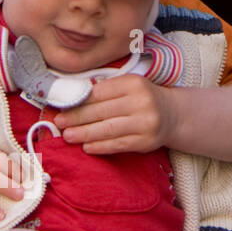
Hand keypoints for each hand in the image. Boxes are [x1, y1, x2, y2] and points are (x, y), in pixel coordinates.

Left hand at [53, 75, 175, 153]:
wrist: (172, 115)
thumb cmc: (141, 99)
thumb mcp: (127, 86)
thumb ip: (104, 90)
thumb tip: (71, 97)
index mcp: (133, 83)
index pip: (100, 93)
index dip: (79, 101)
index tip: (62, 107)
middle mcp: (141, 101)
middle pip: (102, 111)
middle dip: (77, 118)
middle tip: (59, 123)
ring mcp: (146, 122)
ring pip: (108, 129)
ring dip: (84, 134)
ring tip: (68, 136)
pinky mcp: (147, 141)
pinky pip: (118, 144)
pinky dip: (100, 146)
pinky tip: (86, 147)